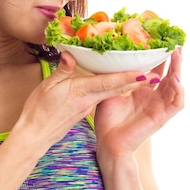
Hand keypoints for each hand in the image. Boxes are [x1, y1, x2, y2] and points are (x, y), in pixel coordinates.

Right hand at [14, 52, 156, 150]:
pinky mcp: (83, 110)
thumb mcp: (48, 86)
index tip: (145, 73)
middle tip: (154, 74)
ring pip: (111, 93)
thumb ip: (62, 70)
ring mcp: (87, 107)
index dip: (128, 77)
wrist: (35, 135)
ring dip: (127, 85)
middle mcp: (89, 101)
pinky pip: (103, 97)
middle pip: (116, 89)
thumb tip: (69, 54)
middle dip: (135, 82)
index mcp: (82, 92)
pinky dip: (114, 90)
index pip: (109, 83)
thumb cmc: (39, 111)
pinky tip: (117, 85)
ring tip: (141, 77)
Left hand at [93, 47, 183, 157]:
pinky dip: (179, 91)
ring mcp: (159, 107)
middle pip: (169, 75)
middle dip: (173, 60)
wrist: (108, 143)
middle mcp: (154, 97)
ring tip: (178, 55)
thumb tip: (115, 57)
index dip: (160, 57)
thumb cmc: (107, 120)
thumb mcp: (110, 91)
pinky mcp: (162, 117)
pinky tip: (176, 80)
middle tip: (175, 44)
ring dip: (179, 70)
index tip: (160, 41)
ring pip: (176, 86)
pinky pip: (177, 103)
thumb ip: (117, 77)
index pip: (156, 70)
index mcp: (142, 91)